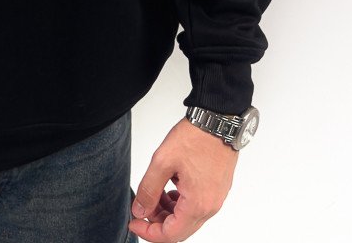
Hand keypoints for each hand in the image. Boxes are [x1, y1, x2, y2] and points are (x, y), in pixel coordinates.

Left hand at [128, 118, 237, 240]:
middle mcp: (210, 206)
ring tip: (154, 194)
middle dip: (157, 222)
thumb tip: (140, 210)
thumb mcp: (162, 161)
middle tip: (141, 207)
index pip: (171, 235)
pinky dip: (180, 203)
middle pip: (180, 229)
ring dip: (168, 212)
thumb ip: (149, 189)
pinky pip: (197, 206)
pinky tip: (170, 188)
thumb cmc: (195, 137)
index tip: (134, 222)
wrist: (217, 121)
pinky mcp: (217, 189)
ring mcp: (216, 198)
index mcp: (197, 204)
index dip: (149, 233)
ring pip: (188, 218)